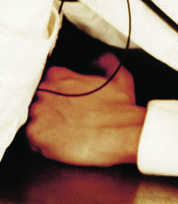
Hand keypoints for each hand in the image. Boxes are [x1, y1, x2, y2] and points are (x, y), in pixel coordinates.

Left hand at [26, 53, 145, 166]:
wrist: (121, 134)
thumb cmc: (120, 108)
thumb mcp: (119, 74)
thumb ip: (103, 60)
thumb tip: (93, 62)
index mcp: (58, 75)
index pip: (48, 82)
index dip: (59, 93)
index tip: (68, 101)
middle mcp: (44, 90)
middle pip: (37, 99)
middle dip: (50, 108)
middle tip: (67, 118)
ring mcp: (38, 113)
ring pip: (32, 119)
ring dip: (45, 125)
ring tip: (64, 131)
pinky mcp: (36, 135)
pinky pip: (30, 139)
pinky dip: (42, 143)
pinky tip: (60, 142)